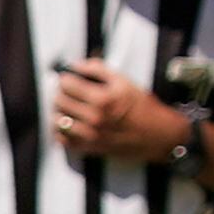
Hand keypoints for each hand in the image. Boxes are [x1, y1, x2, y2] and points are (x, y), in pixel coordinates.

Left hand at [47, 59, 174, 164]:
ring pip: (57, 120)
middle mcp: (94, 118)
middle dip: (62, 92)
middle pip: (59, 101)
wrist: (156, 135)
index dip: (66, 78)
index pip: (67, 84)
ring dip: (59, 110)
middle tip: (69, 90)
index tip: (69, 77)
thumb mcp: (124, 82)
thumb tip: (76, 65)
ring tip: (68, 106)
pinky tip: (70, 122)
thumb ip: (98, 69)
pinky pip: (61, 139)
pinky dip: (61, 130)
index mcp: (103, 99)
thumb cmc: (142, 107)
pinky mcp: (88, 148)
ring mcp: (89, 135)